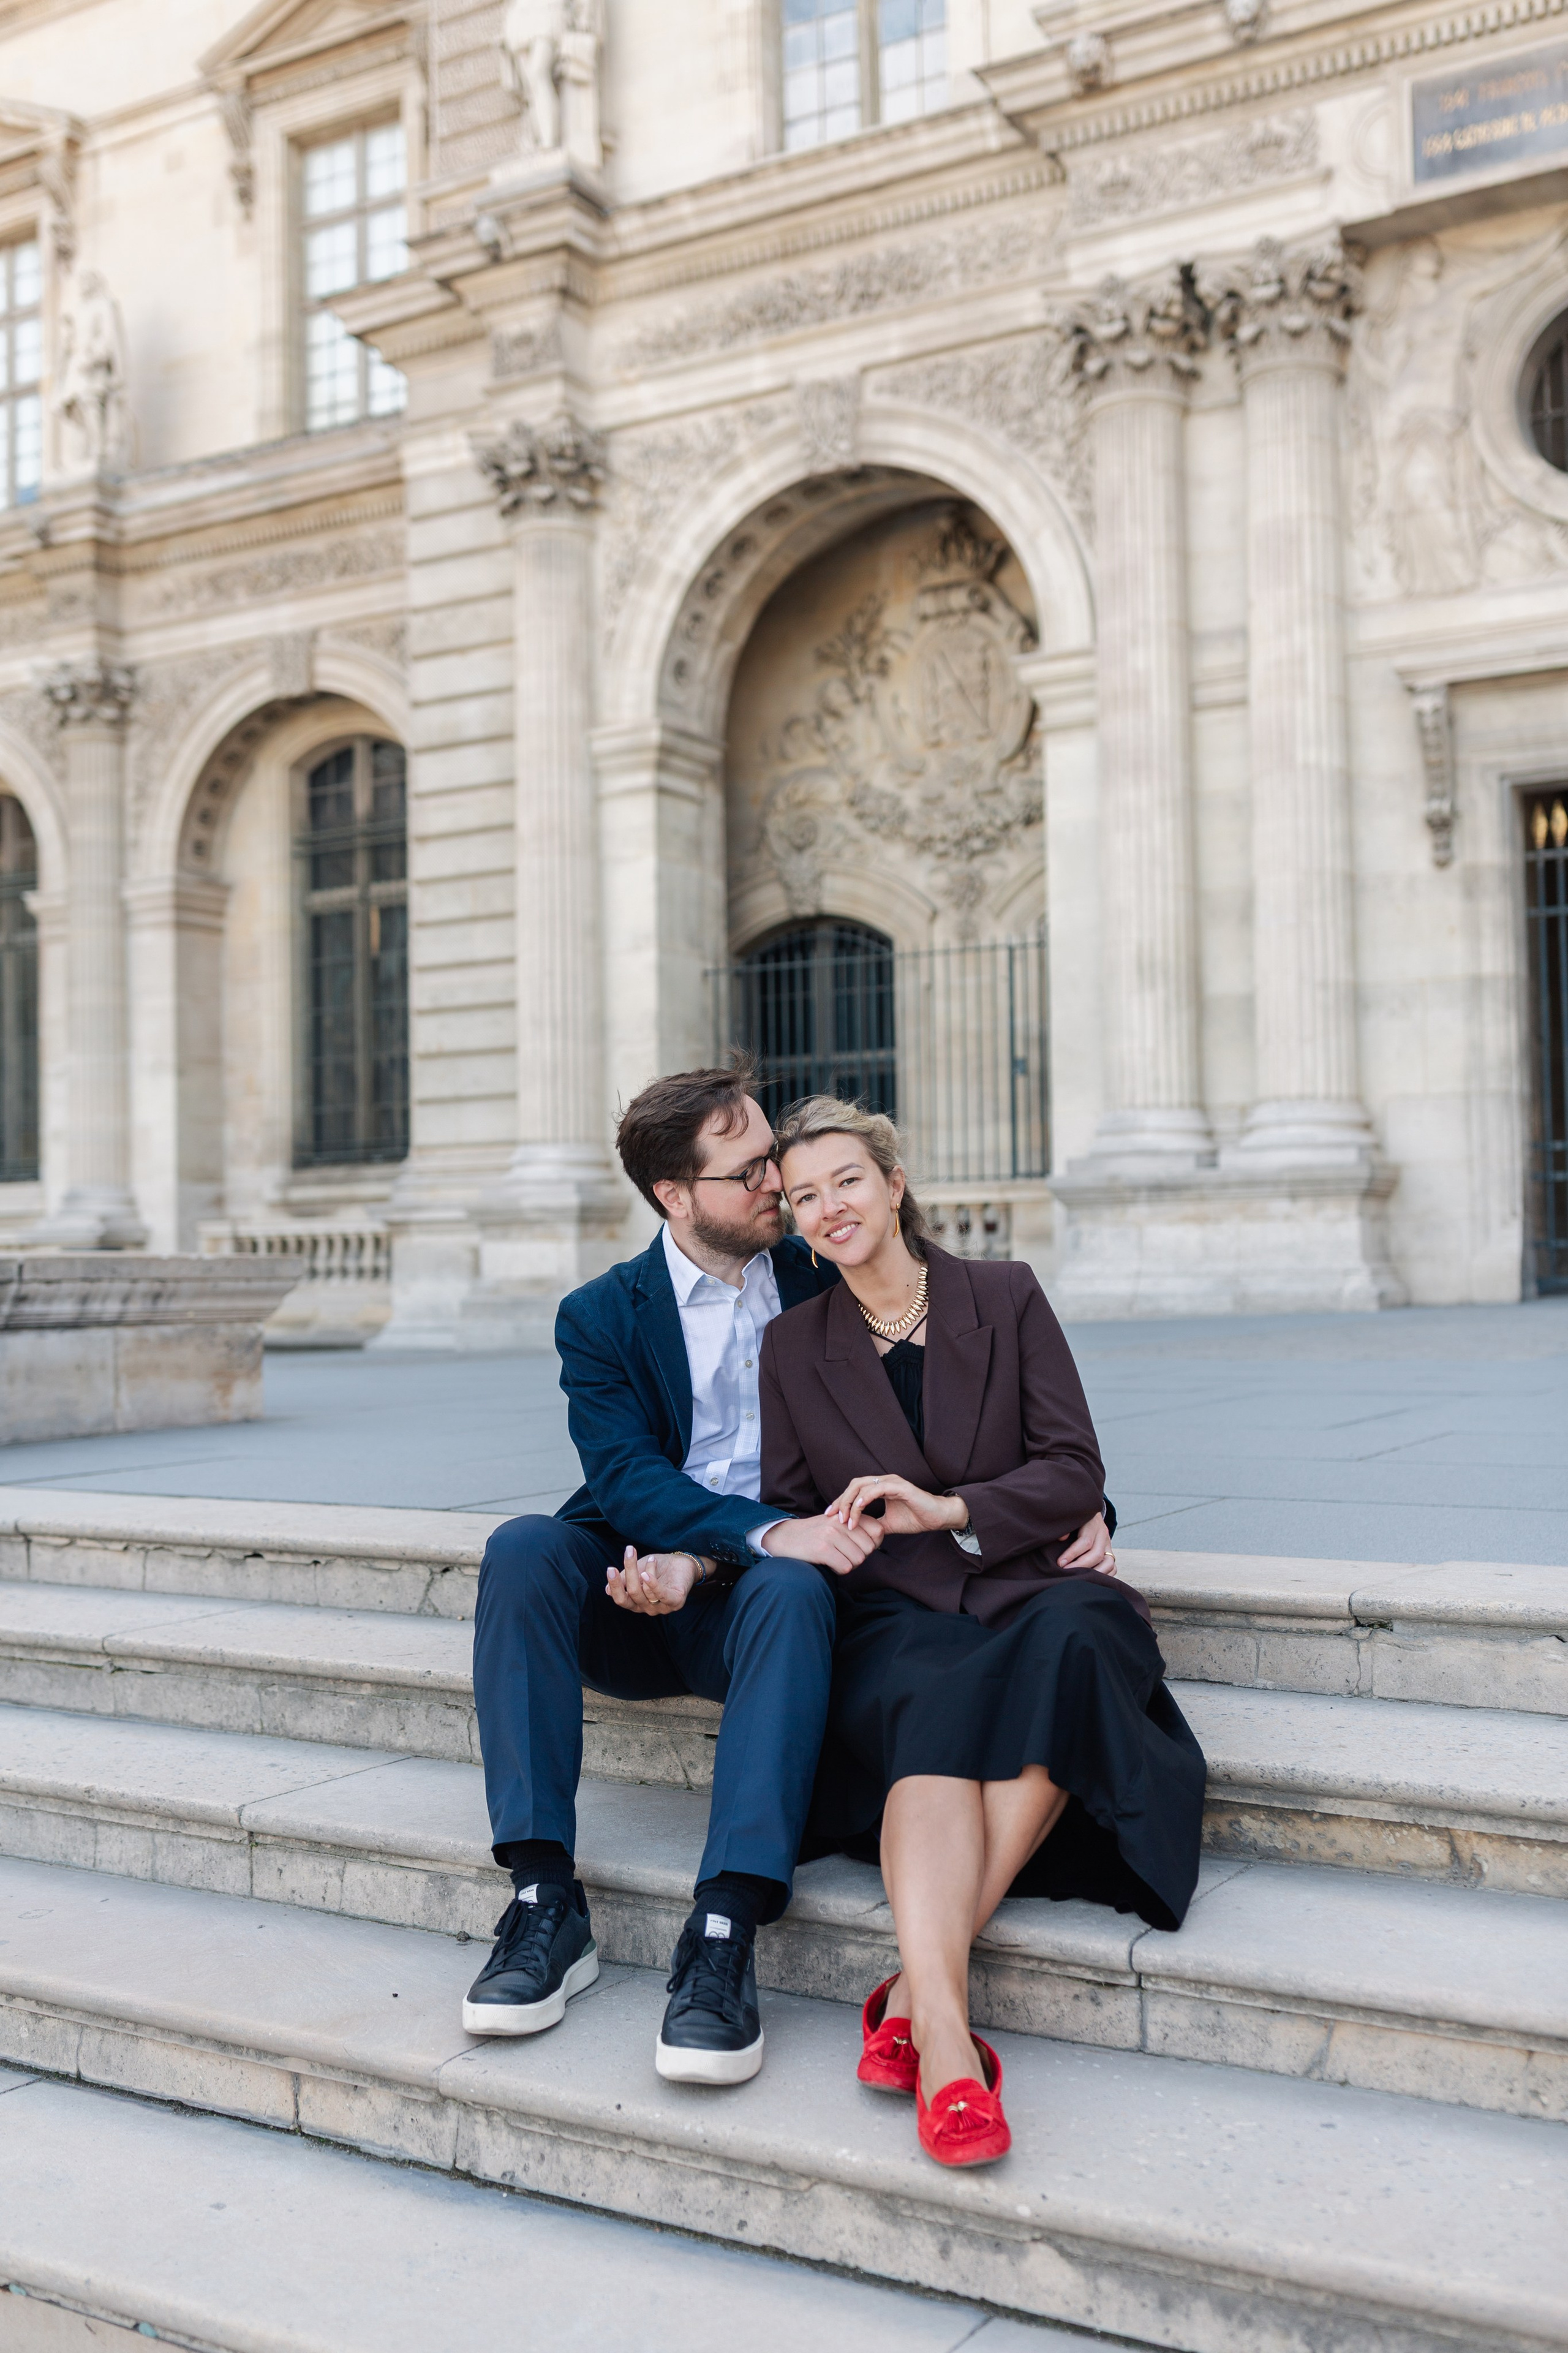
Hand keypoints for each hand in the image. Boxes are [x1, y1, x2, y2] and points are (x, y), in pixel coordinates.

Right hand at [604, 1545, 701, 1614]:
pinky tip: (647, 1574)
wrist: (683, 1563)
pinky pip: (661, 1595)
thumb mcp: (639, 1570)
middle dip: (629, 1571)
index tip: (610, 1568)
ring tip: (652, 1559)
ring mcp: (662, 1608)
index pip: (621, 1599)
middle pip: (632, 1593)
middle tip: (629, 1552)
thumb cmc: (659, 1567)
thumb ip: (625, 1579)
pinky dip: (652, 1584)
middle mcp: (647, 1608)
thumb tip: (607, 1590)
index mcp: (636, 1602)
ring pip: (645, 1591)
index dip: (615, 1585)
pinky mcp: (675, 1602)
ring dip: (647, 1569)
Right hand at [762, 1512, 884, 1575]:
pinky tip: (828, 1563)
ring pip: (858, 1560)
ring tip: (834, 1558)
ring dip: (848, 1564)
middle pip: (869, 1549)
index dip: (873, 1543)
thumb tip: (879, 1538)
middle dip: (859, 1557)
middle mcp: (840, 1523)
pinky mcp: (822, 1549)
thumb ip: (856, 1527)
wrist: (784, 1537)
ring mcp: (831, 1535)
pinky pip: (845, 1567)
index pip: (878, 1531)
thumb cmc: (814, 1534)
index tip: (859, 1546)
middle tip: (843, 1555)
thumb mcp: (835, 1523)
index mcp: (846, 1514)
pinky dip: (838, 1570)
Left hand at [826, 1473, 967, 1537]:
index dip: (841, 1501)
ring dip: (850, 1502)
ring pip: (862, 1485)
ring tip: (845, 1519)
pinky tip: (858, 1509)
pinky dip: (865, 1498)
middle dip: (841, 1500)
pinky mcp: (900, 1487)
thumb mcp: (888, 1524)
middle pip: (854, 1485)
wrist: (938, 1518)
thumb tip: (858, 1534)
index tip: (830, 1516)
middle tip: (831, 1516)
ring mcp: (892, 1482)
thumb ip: (874, 1525)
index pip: (855, 1490)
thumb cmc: (916, 1518)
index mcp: (881, 1487)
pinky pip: (877, 1489)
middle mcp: (884, 1481)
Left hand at [1058, 1511, 1115, 1574]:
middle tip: (1066, 1572)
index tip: (1060, 1563)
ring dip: (1094, 1574)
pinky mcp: (1110, 1552)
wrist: (1087, 1512)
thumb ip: (1065, 1526)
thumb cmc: (1074, 1517)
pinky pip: (1113, 1568)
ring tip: (1079, 1579)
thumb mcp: (1069, 1517)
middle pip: (1097, 1554)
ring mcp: (1108, 1544)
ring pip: (1109, 1563)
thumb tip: (1061, 1538)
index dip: (1073, 1553)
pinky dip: (1104, 1576)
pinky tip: (1091, 1580)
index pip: (1086, 1541)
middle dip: (1081, 1566)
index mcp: (1092, 1523)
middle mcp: (1103, 1534)